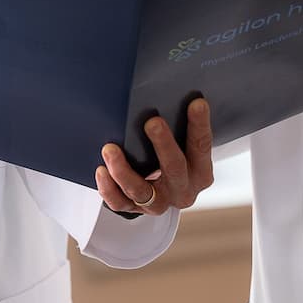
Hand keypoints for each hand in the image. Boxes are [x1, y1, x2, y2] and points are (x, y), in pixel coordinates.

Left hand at [96, 97, 213, 215]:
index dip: (199, 125)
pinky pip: (119, 203)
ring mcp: (159, 203)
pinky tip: (101, 170)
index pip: (201, 148)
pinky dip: (108, 188)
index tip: (197, 103)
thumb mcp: (183, 147)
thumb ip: (179, 127)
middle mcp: (182, 190)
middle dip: (164, 144)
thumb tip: (164, 92)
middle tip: (153, 122)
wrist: (163, 193)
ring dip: (124, 170)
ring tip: (110, 149)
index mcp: (200, 173)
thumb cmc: (172, 159)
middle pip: (175, 169)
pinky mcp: (136, 210)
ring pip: (141, 191)